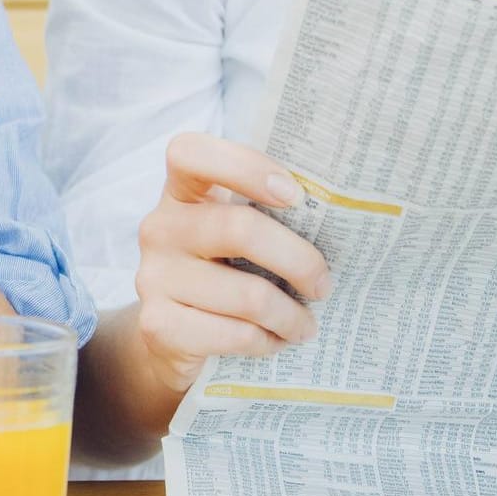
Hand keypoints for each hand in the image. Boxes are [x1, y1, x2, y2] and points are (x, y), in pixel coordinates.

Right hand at [134, 133, 332, 392]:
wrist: (172, 337)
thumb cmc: (223, 275)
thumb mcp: (236, 237)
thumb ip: (267, 217)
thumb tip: (343, 220)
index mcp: (181, 194)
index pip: (190, 153)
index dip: (244, 166)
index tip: (294, 196)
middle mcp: (160, 228)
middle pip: (239, 229)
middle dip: (299, 261)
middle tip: (322, 285)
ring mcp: (153, 276)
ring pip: (247, 294)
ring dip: (291, 316)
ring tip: (304, 325)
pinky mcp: (158, 325)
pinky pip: (234, 334)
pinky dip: (266, 342)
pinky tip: (272, 341)